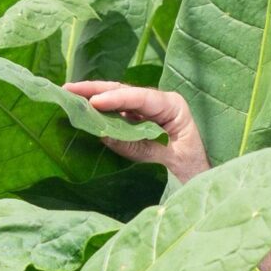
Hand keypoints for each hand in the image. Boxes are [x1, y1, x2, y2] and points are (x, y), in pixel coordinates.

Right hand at [63, 80, 209, 181]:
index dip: (116, 99)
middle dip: (96, 90)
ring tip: (69, 95)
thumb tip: (104, 134)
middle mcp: (160, 104)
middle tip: (68, 89)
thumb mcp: (170, 161)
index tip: (94, 102)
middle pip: (125, 92)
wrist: (202, 182)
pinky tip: (82, 110)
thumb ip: (140, 148)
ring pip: (118, 100)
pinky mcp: (140, 124)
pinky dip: (99, 113)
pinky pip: (117, 115)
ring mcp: (149, 113)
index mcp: (174, 107)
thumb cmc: (195, 171)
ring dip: (93, 97)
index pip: (141, 98)